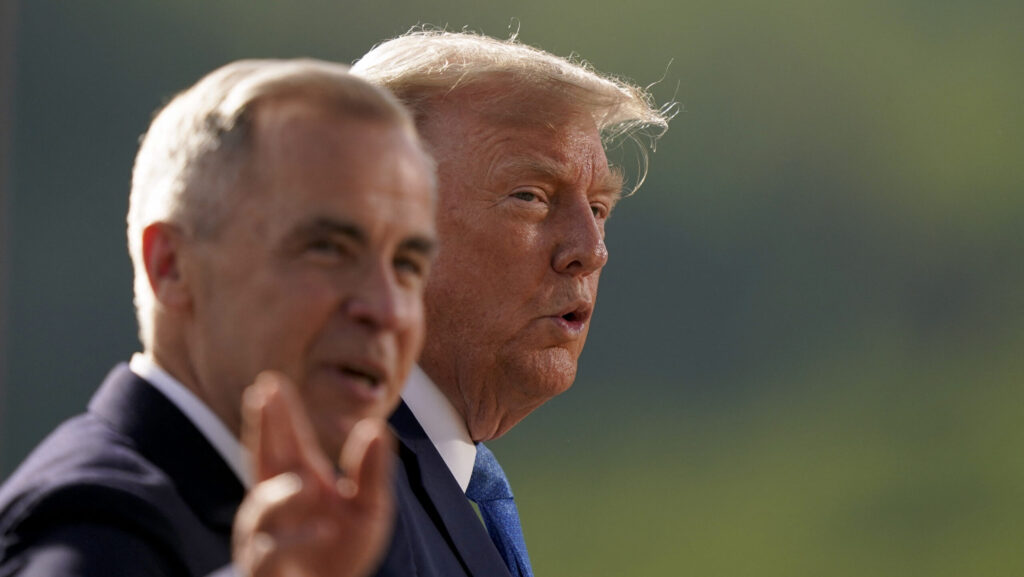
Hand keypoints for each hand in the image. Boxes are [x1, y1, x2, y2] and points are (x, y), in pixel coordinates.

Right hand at [232, 371, 394, 576]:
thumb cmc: (343, 552)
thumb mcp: (370, 509)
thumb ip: (371, 471)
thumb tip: (376, 426)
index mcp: (301, 481)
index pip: (287, 441)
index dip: (277, 414)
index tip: (270, 383)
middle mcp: (277, 503)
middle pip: (263, 460)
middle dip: (262, 429)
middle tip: (262, 395)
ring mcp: (266, 535)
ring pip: (262, 509)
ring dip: (281, 495)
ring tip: (307, 484)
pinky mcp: (265, 569)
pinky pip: (271, 553)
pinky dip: (295, 540)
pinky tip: (324, 530)